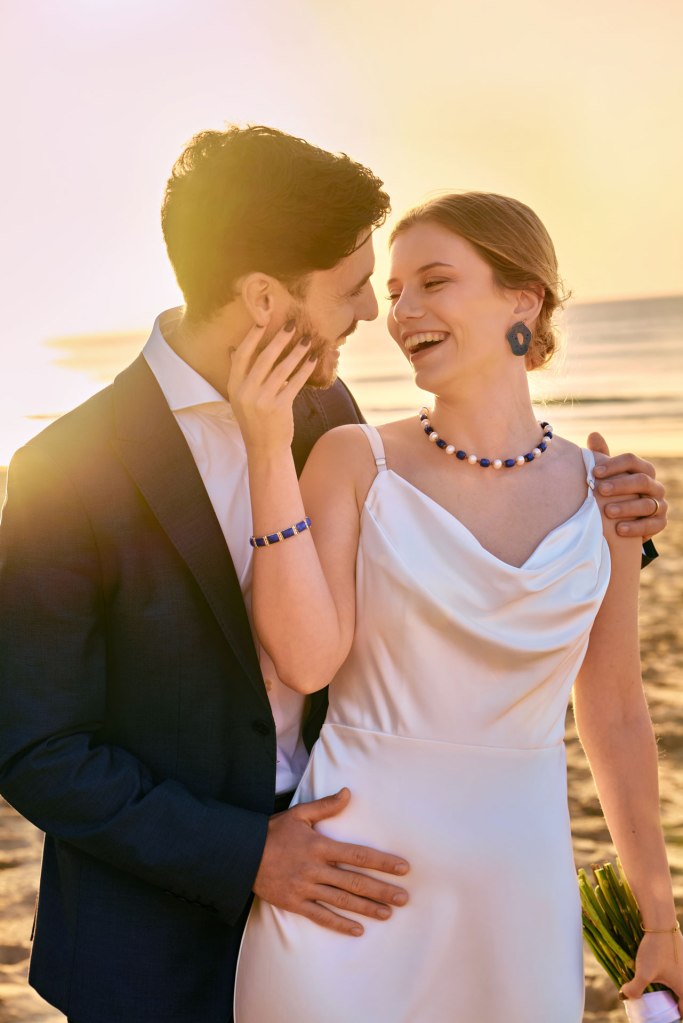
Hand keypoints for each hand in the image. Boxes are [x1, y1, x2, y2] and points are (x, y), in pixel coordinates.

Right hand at [227, 319, 315, 453]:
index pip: (242, 355)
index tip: (264, 320)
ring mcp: (262, 401)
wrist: (265, 448)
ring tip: (307, 339)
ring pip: (282, 369)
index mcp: (234, 387)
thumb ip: (239, 374)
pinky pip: (295, 383)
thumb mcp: (240, 398)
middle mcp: (246, 392)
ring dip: (296, 352)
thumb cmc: (254, 420)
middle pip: (264, 358)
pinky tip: (313, 359)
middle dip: (280, 338)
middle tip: (292, 323)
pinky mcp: (279, 408)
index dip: (252, 337)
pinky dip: (305, 369)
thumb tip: (233, 347)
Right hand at [253, 788, 409, 935]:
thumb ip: (325, 806)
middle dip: (382, 890)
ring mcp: (305, 888)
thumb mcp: (299, 814)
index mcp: (320, 846)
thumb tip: (348, 793)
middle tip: (404, 898)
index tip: (403, 868)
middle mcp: (315, 869)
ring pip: (342, 901)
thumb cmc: (272, 832)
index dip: (382, 862)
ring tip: (388, 913)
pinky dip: (340, 924)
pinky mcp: (295, 903)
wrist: (241, 854)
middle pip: (355, 882)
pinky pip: (321, 916)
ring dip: (367, 908)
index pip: (358, 855)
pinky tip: (358, 930)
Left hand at [587, 432, 667, 538]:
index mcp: (642, 470)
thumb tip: (594, 434)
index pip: (632, 461)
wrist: (623, 520)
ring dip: (626, 507)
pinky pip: (652, 525)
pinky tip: (619, 530)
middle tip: (600, 490)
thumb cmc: (613, 493)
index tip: (594, 472)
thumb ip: (601, 457)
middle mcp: (654, 485)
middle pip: (642, 480)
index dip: (614, 465)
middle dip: (620, 485)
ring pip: (647, 504)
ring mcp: (660, 504)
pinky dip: (636, 528)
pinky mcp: (660, 523)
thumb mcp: (607, 476)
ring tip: (607, 512)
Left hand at [619, 929, 682, 1013]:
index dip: (674, 1016)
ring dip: (671, 991)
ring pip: (680, 987)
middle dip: (671, 1005)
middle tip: (657, 1005)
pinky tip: (658, 975)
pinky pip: (679, 975)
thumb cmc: (656, 950)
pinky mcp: (682, 960)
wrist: (662, 924)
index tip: (661, 1015)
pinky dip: (671, 979)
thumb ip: (635, 989)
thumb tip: (625, 996)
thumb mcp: (644, 972)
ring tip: (656, 990)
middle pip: (682, 1000)